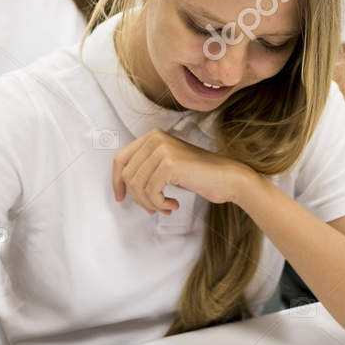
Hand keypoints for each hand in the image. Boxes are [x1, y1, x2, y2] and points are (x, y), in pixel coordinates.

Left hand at [112, 128, 255, 213]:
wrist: (227, 178)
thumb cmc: (199, 175)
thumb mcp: (166, 167)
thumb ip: (145, 170)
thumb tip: (123, 187)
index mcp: (152, 137)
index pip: (120, 159)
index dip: (117, 181)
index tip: (120, 197)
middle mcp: (154, 138)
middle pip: (127, 175)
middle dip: (138, 198)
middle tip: (153, 207)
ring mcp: (162, 149)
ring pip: (137, 186)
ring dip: (150, 203)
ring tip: (165, 207)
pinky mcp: (169, 163)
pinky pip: (151, 192)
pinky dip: (159, 204)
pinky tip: (173, 204)